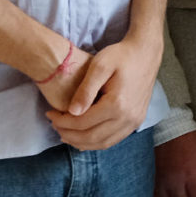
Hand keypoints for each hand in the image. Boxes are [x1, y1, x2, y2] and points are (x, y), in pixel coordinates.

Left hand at [45, 34, 164, 150]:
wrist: (146, 53)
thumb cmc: (121, 56)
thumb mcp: (99, 66)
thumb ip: (85, 90)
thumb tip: (72, 112)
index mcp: (117, 104)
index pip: (82, 123)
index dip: (62, 122)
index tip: (50, 114)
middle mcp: (128, 117)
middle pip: (91, 137)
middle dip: (69, 134)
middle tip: (54, 125)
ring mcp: (134, 121)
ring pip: (103, 143)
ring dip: (81, 142)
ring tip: (66, 133)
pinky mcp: (137, 121)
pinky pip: (114, 140)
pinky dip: (96, 142)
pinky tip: (84, 137)